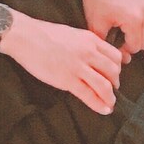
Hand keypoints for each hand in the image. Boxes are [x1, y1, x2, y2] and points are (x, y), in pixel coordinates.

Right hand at [1, 12, 122, 113]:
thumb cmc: (44, 34)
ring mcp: (78, 66)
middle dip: (115, 83)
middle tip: (113, 89)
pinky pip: (88, 95)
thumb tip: (92, 56)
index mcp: (90, 40)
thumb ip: (85, 44)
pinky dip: (99, 104)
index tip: (115, 75)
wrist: (26, 36)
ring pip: (104, 85)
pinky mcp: (67, 79)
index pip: (115, 55)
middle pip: (113, 71)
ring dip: (110, 97)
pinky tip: (104, 110)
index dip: (118, 68)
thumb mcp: (72, 34)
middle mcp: (88, 52)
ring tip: (110, 103)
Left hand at [80, 0, 143, 55]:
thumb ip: (108, 45)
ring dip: (141, 33)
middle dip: (134, 42)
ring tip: (128, 29)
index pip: (136, 46)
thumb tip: (119, 57)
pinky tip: (131, 17)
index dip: (125, 49)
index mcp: (134, 19)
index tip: (118, 46)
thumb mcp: (96, 25)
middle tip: (122, 39)